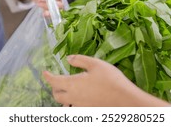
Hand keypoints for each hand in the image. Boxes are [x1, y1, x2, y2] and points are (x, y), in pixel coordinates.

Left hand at [23, 0, 63, 14]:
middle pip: (60, 3)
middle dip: (54, 5)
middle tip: (46, 5)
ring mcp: (53, 1)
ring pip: (56, 8)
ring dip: (50, 10)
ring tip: (43, 10)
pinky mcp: (47, 5)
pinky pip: (49, 11)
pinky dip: (48, 13)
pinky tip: (44, 14)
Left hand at [43, 55, 170, 106]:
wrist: (125, 100)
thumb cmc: (111, 79)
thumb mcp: (95, 64)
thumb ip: (80, 60)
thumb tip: (68, 59)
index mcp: (72, 84)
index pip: (54, 81)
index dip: (47, 76)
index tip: (44, 72)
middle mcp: (73, 98)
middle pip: (56, 96)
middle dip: (54, 87)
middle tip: (57, 80)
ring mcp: (80, 107)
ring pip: (64, 105)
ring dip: (62, 98)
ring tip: (67, 91)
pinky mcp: (88, 112)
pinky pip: (74, 109)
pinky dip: (72, 104)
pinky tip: (78, 100)